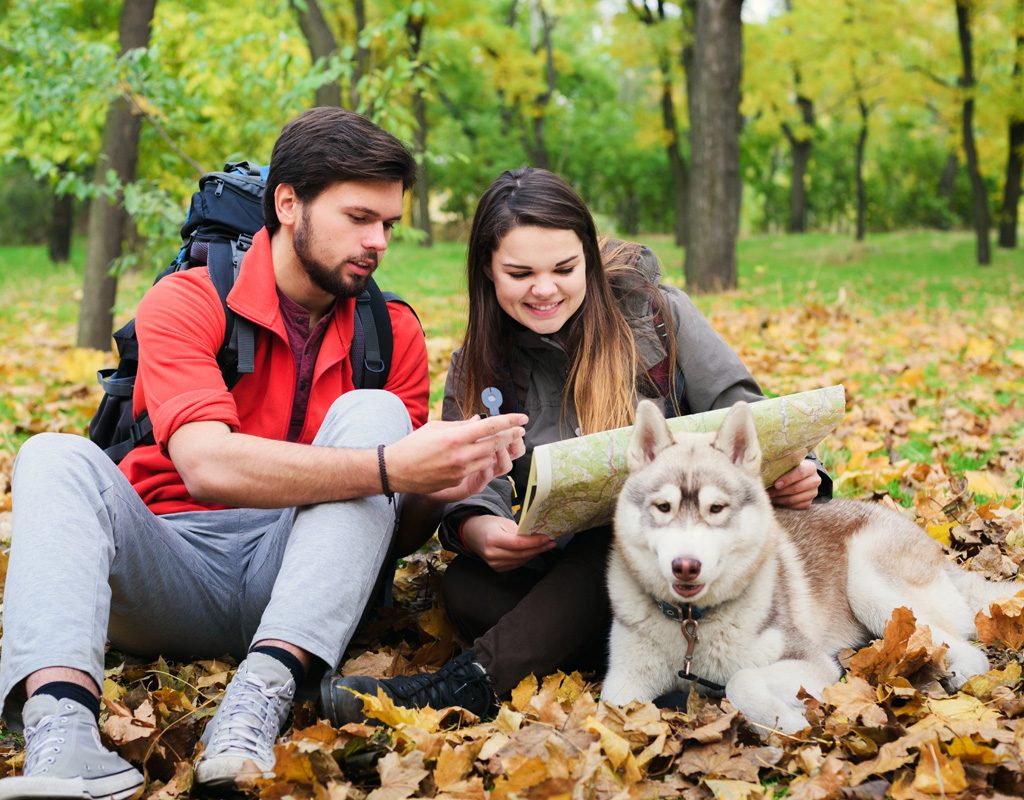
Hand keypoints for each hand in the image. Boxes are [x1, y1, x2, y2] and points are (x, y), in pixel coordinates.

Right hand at [385, 414, 526, 500]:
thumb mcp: (437, 427)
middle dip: (511, 435)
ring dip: (497, 449)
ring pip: (490, 458)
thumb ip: (462, 425)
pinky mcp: (458, 481)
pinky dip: (482, 460)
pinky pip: (478, 469)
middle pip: (496, 443)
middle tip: (519, 429)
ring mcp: (461, 470)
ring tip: (501, 441)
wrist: (397, 470)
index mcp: (455, 437)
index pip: (490, 426)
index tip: (522, 418)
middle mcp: (461, 454)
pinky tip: (480, 454)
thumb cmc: (415, 444)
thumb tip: (481, 420)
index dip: (510, 421)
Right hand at [461, 514, 556, 571]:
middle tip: (551, 542)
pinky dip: (526, 558)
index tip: (546, 538)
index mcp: (492, 539)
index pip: (517, 543)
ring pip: (520, 561)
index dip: (533, 542)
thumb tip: (537, 536)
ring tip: (546, 546)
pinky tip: (534, 551)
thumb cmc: (489, 525)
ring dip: (534, 553)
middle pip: (520, 554)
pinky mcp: (497, 568)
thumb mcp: (503, 522)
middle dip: (538, 548)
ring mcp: (493, 563)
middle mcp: (491, 554)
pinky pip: (516, 564)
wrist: (473, 534)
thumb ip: (519, 531)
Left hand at [767, 460, 819, 508]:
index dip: (788, 479)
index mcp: (810, 467)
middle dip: (780, 491)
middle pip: (797, 488)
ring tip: (770, 497)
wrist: (797, 477)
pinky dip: (785, 504)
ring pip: (795, 499)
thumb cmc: (788, 468)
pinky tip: (776, 500)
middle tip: (768, 492)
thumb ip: (781, 467)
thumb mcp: (787, 464)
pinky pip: (796, 506)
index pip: (800, 473)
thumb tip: (766, 473)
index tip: (776, 484)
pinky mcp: (809, 502)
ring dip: (780, 499)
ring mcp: (813, 492)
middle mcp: (815, 480)